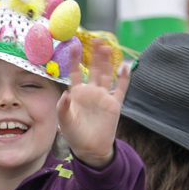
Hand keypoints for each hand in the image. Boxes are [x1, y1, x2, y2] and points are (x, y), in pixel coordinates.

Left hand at [59, 36, 125, 166]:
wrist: (90, 149)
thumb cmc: (74, 135)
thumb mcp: (64, 121)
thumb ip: (63, 107)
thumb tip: (66, 93)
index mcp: (77, 93)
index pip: (76, 73)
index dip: (75, 60)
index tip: (74, 46)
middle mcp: (91, 91)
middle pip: (95, 69)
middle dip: (95, 55)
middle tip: (96, 40)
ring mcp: (103, 96)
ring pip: (107, 74)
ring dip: (108, 61)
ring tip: (108, 47)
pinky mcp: (114, 104)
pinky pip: (120, 88)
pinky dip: (124, 78)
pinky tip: (125, 66)